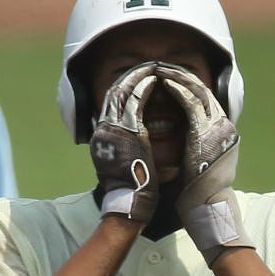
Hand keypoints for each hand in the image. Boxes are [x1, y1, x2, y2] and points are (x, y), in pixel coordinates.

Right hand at [90, 63, 158, 224]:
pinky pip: (134, 99)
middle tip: (146, 68)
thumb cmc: (136, 197)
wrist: (130, 207)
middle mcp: (103, 130)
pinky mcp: (127, 130)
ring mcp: (112, 128)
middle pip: (114, 93)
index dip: (125, 91)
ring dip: (138, 77)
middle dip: (130, 78)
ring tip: (152, 68)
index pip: (111, 106)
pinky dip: (144, 87)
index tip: (139, 82)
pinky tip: (155, 79)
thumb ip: (152, 169)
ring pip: (122, 90)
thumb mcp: (138, 176)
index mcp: (104, 140)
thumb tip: (170, 168)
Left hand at [160, 67, 254, 265]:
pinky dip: (177, 89)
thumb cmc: (198, 196)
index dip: (187, 85)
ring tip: (161, 68)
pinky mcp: (205, 132)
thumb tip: (184, 143)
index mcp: (222, 133)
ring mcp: (217, 127)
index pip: (205, 100)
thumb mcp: (198, 165)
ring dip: (177, 77)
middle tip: (163, 65)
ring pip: (197, 90)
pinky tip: (164, 81)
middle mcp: (223, 126)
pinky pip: (190, 101)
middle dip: (182, 75)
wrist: (206, 211)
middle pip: (203, 90)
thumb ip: (195, 148)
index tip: (171, 77)